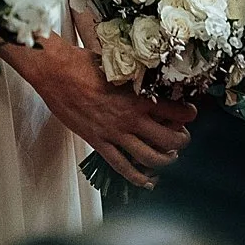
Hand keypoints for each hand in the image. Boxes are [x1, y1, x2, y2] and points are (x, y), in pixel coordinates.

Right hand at [0, 34, 195, 188]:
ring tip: (170, 157)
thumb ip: (134, 78)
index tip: (190, 113)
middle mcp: (129, 118)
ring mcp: (114, 134)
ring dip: (165, 161)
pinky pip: (122, 166)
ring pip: (150, 157)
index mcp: (136, 97)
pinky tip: (147, 181)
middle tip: (183, 138)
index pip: (175, 111)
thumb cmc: (82, 63)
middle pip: (168, 139)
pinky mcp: (98, 143)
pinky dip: (137, 178)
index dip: (188, 114)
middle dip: (181, 141)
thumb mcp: (116, 65)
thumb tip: (149, 78)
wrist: (55, 72)